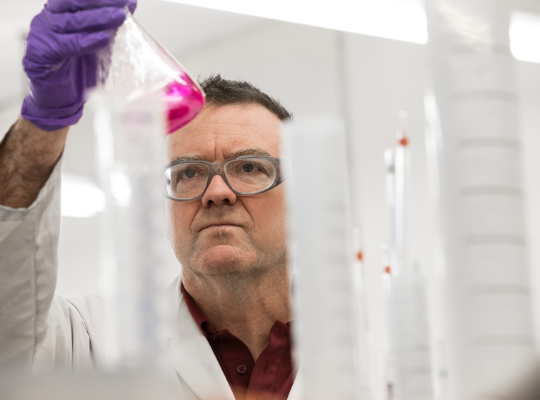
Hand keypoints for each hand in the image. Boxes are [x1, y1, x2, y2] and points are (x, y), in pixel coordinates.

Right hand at [21, 0, 136, 130]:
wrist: (61, 100)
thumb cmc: (79, 71)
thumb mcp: (97, 46)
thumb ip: (106, 29)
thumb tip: (127, 11)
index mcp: (60, 12)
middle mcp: (48, 19)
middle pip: (73, 3)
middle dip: (102, 1)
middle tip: (124, 3)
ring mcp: (41, 34)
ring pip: (71, 21)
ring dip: (99, 18)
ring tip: (120, 16)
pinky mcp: (38, 54)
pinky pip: (66, 45)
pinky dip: (87, 41)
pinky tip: (104, 38)